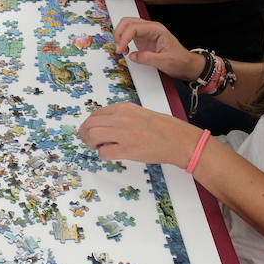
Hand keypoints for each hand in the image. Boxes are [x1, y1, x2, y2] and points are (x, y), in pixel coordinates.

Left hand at [78, 102, 199, 165]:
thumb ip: (122, 117)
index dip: (91, 124)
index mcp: (124, 107)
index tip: (91, 130)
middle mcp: (121, 118)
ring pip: (92, 136)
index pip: (97, 114)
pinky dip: (103, 155)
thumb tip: (106, 125)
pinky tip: (110, 155)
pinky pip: (104, 152)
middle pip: (90, 124)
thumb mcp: (139, 113)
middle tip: (88, 141)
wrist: (178, 140)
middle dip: (85, 134)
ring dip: (91, 143)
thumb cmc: (164, 128)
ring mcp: (123, 133)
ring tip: (98, 147)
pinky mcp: (127, 149)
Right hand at [111, 17, 200, 80]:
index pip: (135, 27)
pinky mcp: (143, 40)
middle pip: (128, 22)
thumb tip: (133, 56)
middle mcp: (150, 28)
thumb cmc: (180, 60)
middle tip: (118, 48)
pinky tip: (125, 49)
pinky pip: (129, 34)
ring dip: (120, 36)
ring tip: (121, 49)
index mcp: (156, 29)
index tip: (121, 49)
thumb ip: (147, 58)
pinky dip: (123, 40)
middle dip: (119, 33)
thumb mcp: (165, 61)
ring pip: (127, 26)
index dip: (124, 37)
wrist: (186, 65)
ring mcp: (146, 33)